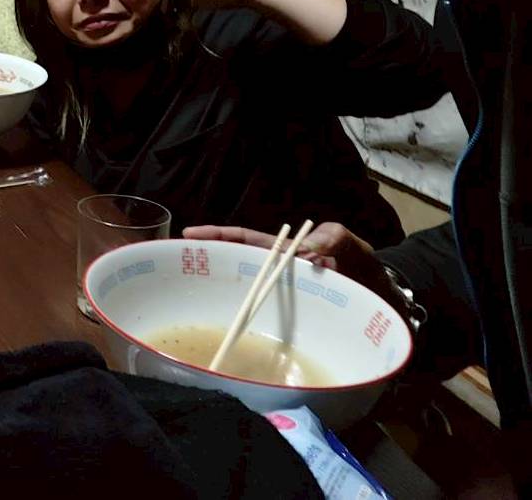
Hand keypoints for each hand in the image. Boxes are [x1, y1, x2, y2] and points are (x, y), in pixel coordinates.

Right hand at [182, 222, 401, 311]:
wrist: (388, 305)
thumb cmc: (368, 272)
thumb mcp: (354, 248)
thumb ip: (335, 241)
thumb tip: (308, 252)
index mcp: (288, 252)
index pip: (246, 241)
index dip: (219, 237)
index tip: (190, 236)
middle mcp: (279, 275)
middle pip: (237, 266)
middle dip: (208, 263)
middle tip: (178, 267)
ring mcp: (284, 299)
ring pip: (246, 292)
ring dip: (221, 295)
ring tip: (191, 301)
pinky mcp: (292, 321)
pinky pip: (263, 318)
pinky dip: (244, 321)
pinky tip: (228, 331)